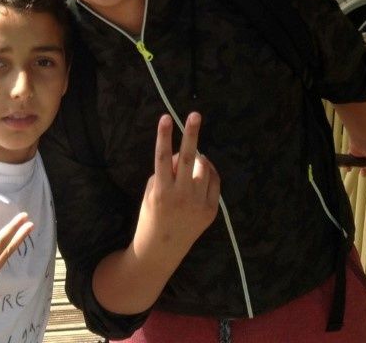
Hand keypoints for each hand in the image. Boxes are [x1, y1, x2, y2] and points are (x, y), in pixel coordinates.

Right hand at [133, 114, 219, 262]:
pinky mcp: (211, 211)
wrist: (160, 251)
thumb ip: (165, 170)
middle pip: (189, 158)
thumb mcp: (151, 192)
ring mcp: (198, 205)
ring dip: (198, 159)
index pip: (162, 156)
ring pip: (204, 168)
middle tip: (195, 115)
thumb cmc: (151, 216)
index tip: (166, 117)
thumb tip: (184, 153)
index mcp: (161, 191)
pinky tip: (202, 174)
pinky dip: (209, 173)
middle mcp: (181, 197)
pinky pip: (214, 182)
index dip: (163, 135)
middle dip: (192, 134)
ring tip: (192, 163)